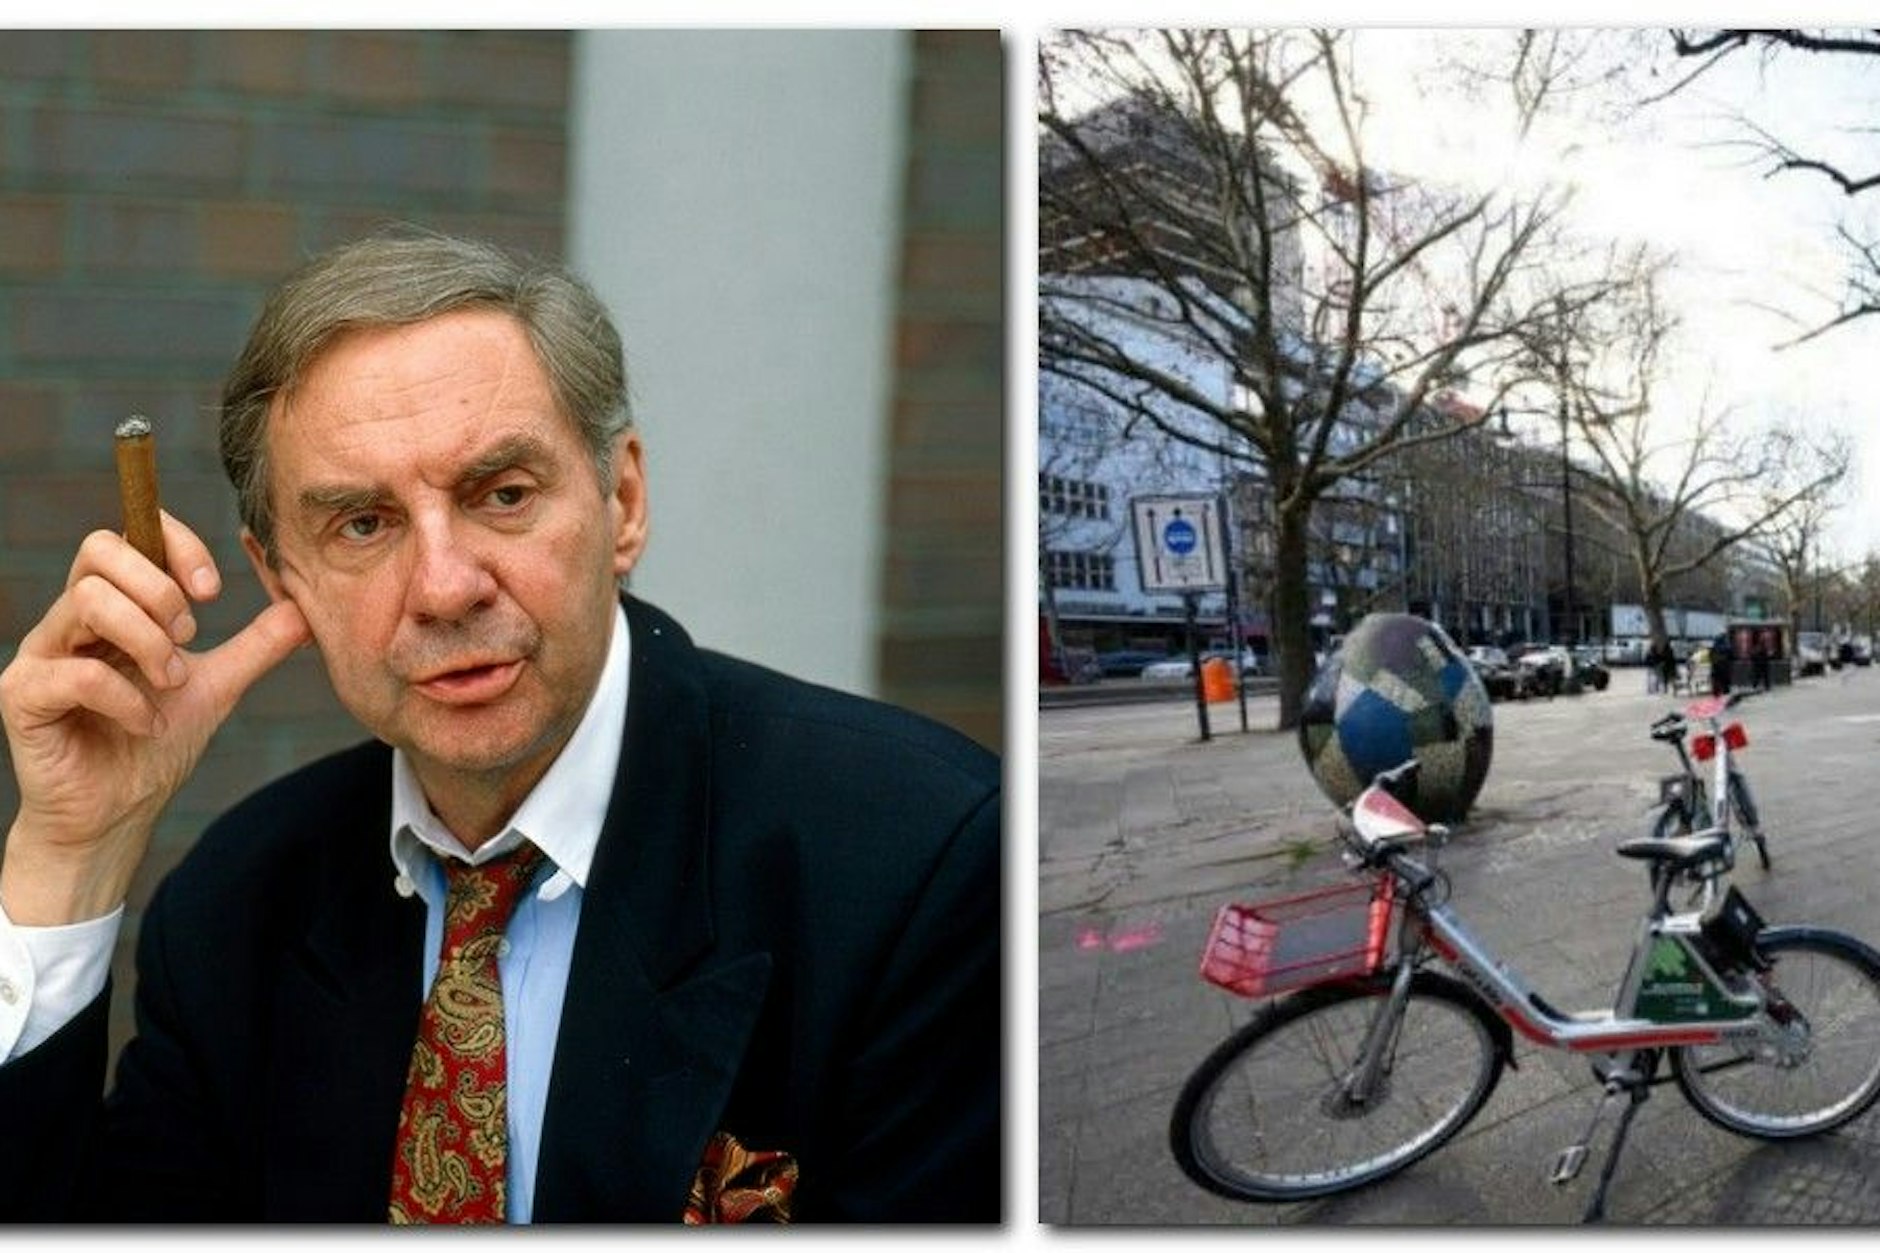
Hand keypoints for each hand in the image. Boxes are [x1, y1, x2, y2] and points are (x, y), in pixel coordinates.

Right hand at [0, 513, 310, 924]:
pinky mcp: (23, 696)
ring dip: (149, 642)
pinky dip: (127, 699)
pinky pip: (75, 674)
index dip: (176, 545)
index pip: (131, 534)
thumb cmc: (154, 745)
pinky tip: (147, 725)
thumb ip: (256, 644)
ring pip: (88, 600)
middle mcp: (70, 619)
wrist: (116, 814)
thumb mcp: (218, 685)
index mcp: (114, 605)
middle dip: (161, 591)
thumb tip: (302, 607)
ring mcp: (42, 653)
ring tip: (171, 684)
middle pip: (101, 550)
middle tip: (189, 639)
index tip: (212, 592)